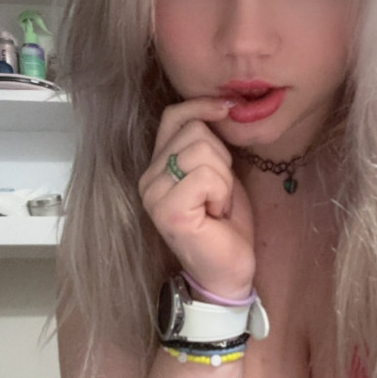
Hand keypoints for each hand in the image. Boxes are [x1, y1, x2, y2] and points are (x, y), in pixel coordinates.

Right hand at [139, 98, 254, 298]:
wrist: (227, 272)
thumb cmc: (225, 226)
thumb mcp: (217, 173)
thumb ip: (207, 144)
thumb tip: (222, 106)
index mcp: (157, 166)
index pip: (174, 116)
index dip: (203, 107)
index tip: (228, 110)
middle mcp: (148, 178)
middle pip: (195, 131)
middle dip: (221, 159)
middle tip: (219, 193)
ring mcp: (154, 194)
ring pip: (202, 151)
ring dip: (223, 179)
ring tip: (217, 205)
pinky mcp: (168, 210)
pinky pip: (205, 175)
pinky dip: (222, 193)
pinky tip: (216, 214)